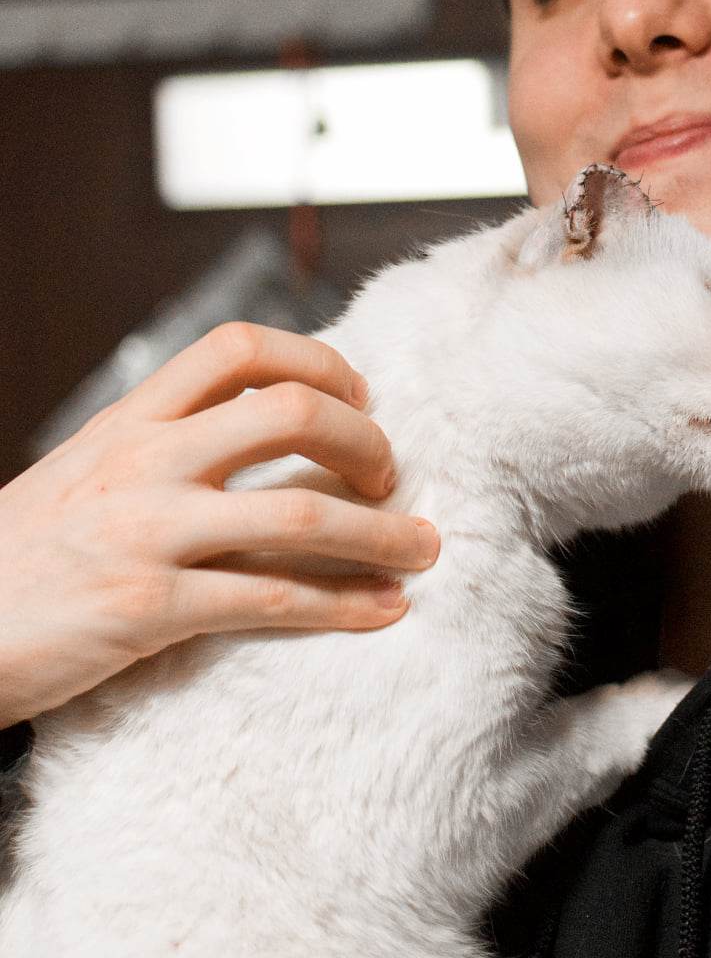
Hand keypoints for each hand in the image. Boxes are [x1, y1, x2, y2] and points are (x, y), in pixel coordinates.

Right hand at [0, 323, 439, 726]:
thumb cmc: (22, 558)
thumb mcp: (83, 472)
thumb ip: (159, 446)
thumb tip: (253, 433)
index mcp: (128, 421)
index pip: (237, 348)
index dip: (316, 360)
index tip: (358, 393)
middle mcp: (143, 462)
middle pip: (291, 412)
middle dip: (367, 440)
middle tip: (393, 475)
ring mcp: (148, 532)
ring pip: (300, 510)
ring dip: (382, 531)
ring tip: (424, 548)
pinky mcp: (149, 608)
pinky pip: (272, 597)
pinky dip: (343, 603)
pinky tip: (382, 610)